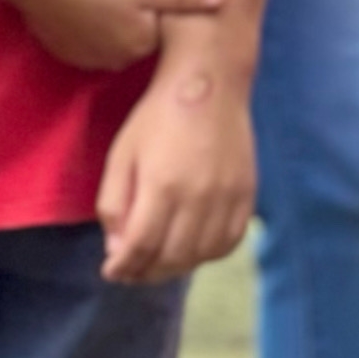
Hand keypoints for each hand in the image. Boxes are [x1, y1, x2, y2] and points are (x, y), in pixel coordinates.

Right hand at [12, 0, 232, 74]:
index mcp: (142, 45)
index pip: (162, 21)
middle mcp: (116, 60)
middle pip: (137, 27)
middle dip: (137, 0)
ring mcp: (87, 57)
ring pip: (112, 31)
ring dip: (112, 8)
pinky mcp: (63, 49)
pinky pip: (86, 35)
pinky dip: (86, 16)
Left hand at [97, 44, 257, 284]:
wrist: (209, 84)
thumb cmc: (157, 117)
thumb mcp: (121, 154)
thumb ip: (114, 203)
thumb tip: (117, 249)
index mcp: (162, 185)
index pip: (141, 246)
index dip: (123, 267)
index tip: (111, 273)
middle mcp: (199, 197)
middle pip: (172, 258)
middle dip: (146, 272)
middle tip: (131, 271)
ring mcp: (227, 197)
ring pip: (202, 256)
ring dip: (176, 267)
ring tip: (157, 262)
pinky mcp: (247, 195)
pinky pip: (229, 242)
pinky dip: (208, 254)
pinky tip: (190, 248)